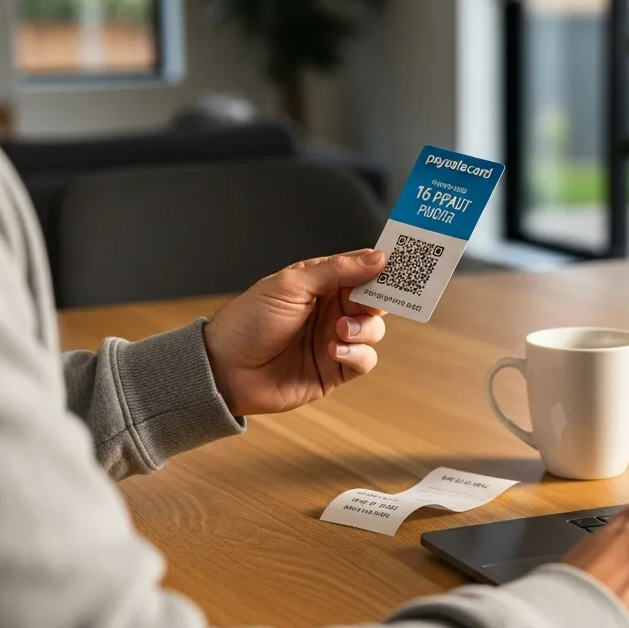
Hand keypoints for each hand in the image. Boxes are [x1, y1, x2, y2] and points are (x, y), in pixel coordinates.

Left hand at [204, 249, 388, 415]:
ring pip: (374, 329)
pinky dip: (358, 354)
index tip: (403, 266)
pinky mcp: (335, 370)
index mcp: (322, 283)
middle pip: (375, 300)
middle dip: (380, 300)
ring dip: (365, 328)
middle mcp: (332, 309)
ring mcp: (335, 339)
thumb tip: (378, 257)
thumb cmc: (249, 321)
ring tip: (340, 330)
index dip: (383, 267)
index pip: (363, 270)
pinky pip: (365, 360)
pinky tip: (335, 351)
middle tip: (375, 301)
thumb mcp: (291, 284)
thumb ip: (337, 270)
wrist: (225, 370)